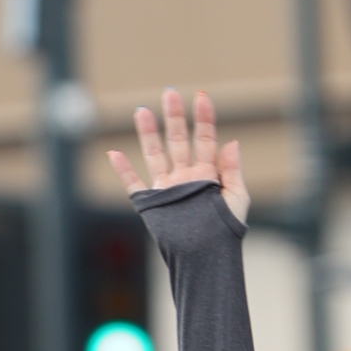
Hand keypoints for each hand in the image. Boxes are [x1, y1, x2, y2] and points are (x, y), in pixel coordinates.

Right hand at [107, 88, 250, 225]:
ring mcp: (168, 188)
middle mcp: (186, 177)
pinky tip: (114, 153)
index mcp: (208, 174)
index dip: (204, 118)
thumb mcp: (236, 199)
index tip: (201, 96)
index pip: (205, 139)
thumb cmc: (225, 231)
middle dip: (174, 117)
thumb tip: (231, 141)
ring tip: (141, 110)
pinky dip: (122, 170)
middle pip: (178, 140)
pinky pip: (133, 184)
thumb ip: (232, 171)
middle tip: (169, 93)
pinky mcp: (152, 203)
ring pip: (155, 154)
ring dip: (148, 133)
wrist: (205, 257)